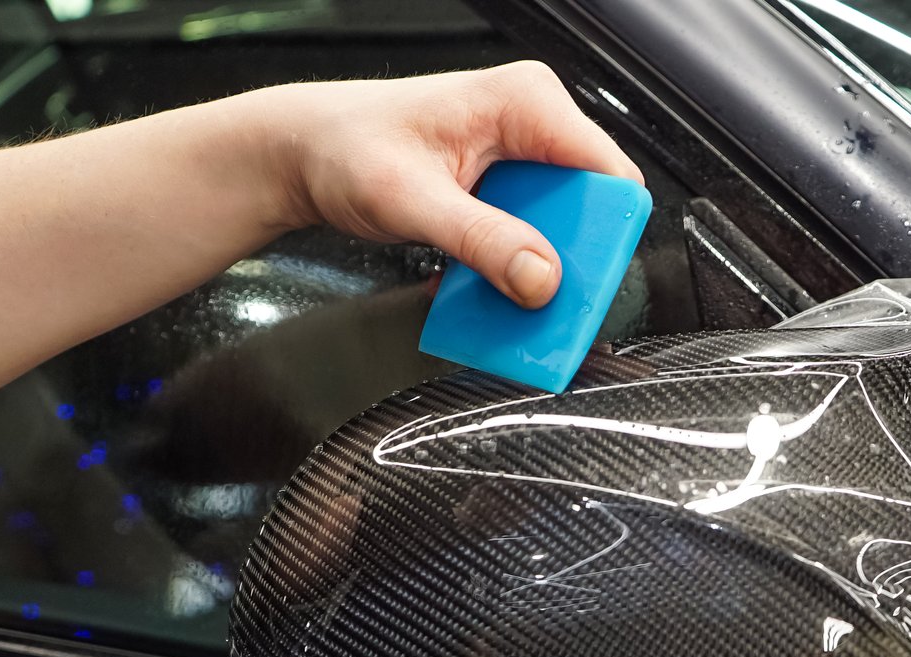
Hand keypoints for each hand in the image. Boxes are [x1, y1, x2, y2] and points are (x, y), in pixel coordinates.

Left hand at [249, 63, 644, 307]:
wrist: (304, 152)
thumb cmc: (346, 147)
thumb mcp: (414, 201)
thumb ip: (482, 241)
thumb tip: (541, 278)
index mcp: (526, 102)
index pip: (607, 172)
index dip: (604, 231)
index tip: (579, 279)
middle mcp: (533, 124)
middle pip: (590, 208)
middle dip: (567, 260)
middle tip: (536, 299)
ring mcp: (522, 158)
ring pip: (564, 230)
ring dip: (536, 271)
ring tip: (501, 295)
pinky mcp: (507, 188)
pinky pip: (534, 237)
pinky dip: (513, 267)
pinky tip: (482, 281)